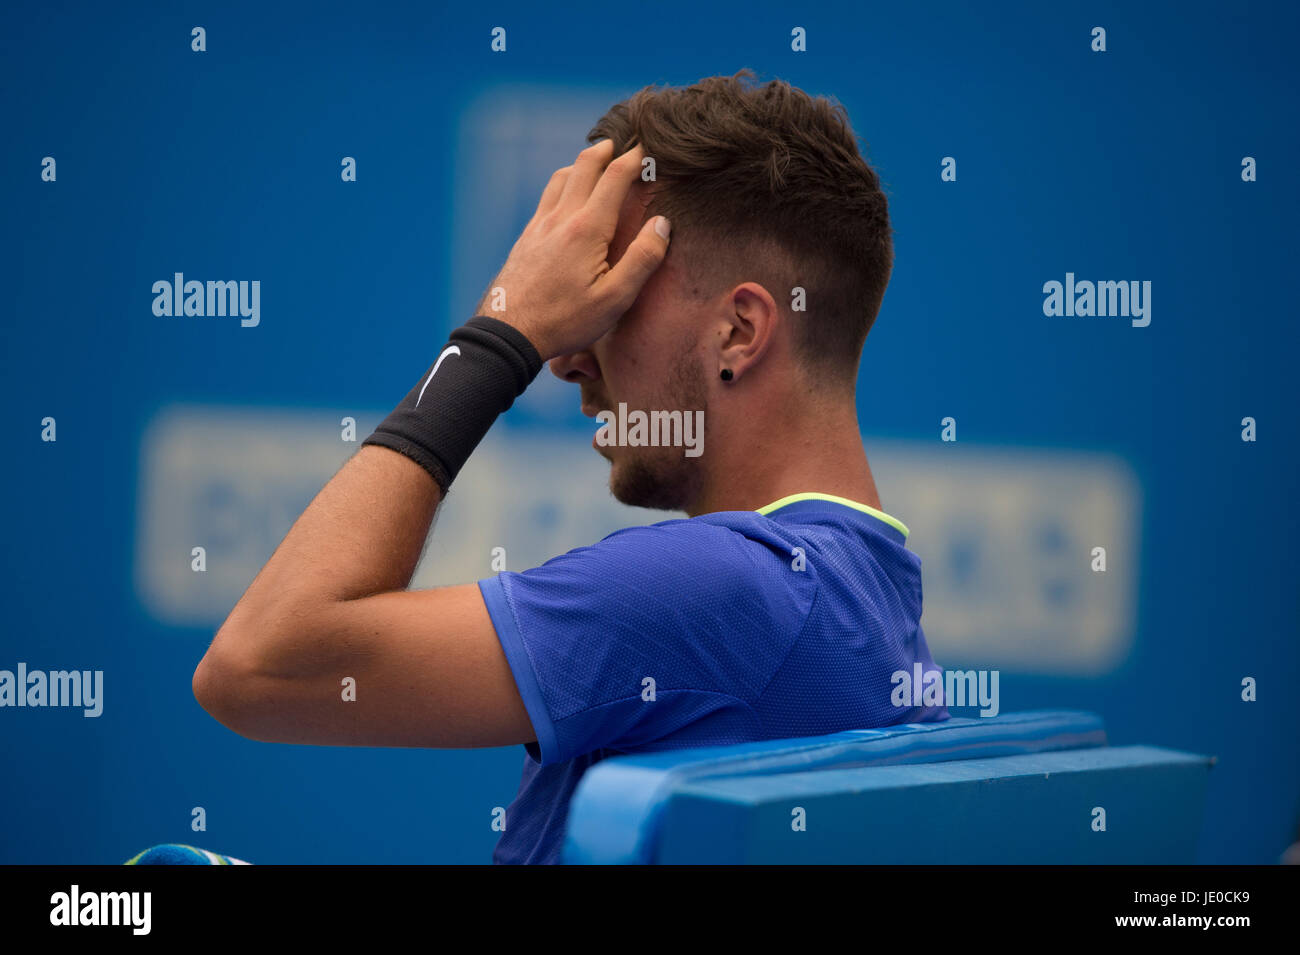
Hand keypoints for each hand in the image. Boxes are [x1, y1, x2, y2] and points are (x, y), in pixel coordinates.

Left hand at [475, 140, 670, 360]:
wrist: (509, 332)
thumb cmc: (565, 320)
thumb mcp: (614, 299)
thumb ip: (642, 259)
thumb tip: (662, 224)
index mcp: (587, 229)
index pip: (615, 178)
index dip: (635, 158)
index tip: (649, 149)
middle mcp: (561, 218)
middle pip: (584, 167)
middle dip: (606, 151)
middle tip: (622, 144)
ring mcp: (539, 225)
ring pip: (561, 178)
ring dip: (581, 164)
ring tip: (596, 163)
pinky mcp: (527, 237)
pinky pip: (546, 197)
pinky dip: (562, 183)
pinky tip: (565, 196)